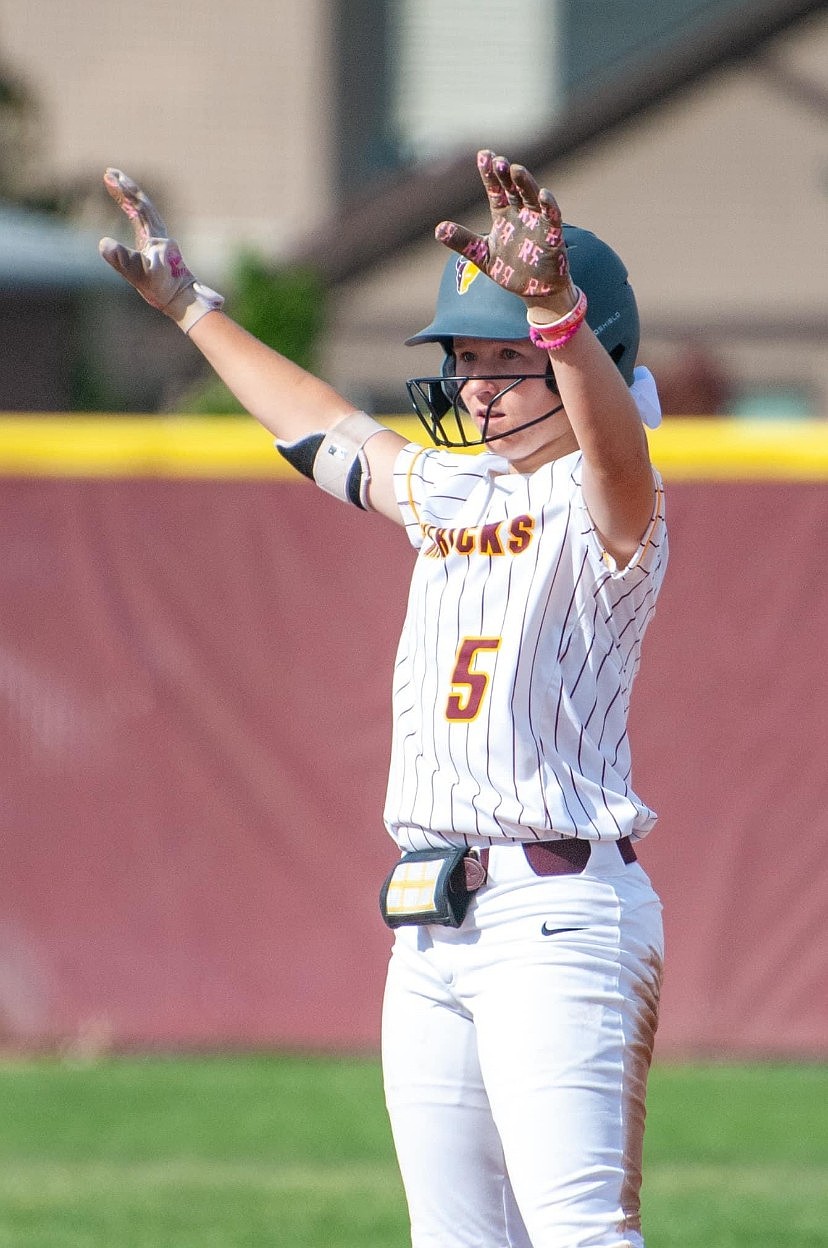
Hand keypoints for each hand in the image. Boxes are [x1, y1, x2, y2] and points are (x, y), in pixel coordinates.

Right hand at [99, 168, 223, 333]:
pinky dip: (135, 214)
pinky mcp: (158, 251)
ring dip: (131, 199)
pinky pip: (145, 226)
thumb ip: (124, 260)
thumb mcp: (141, 276)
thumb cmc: (164, 290)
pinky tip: (130, 213)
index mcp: (155, 238)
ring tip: (116, 187)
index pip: (139, 208)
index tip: (109, 176)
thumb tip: (103, 243)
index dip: (124, 192)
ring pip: (145, 214)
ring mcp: (159, 243)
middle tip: (109, 173)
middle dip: (127, 189)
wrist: (184, 301)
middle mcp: (159, 236)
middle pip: (143, 206)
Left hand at [435, 150, 577, 317]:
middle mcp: (521, 214)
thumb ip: (462, 241)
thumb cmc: (509, 270)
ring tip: (516, 170)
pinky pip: (552, 218)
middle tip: (498, 160)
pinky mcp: (552, 236)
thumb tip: (438, 229)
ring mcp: (538, 223)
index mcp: (503, 215)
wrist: (534, 291)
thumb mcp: (481, 256)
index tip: (483, 155)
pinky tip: (544, 195)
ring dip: (525, 183)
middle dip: (506, 175)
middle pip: (514, 188)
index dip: (489, 174)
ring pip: (532, 197)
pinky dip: (549, 207)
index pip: (495, 189)